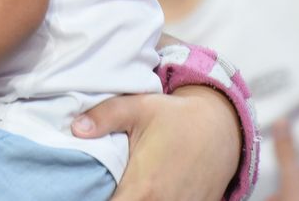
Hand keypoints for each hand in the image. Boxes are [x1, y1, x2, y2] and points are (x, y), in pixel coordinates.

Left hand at [72, 87, 240, 200]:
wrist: (222, 128)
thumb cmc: (177, 117)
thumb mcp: (139, 108)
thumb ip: (104, 117)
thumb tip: (76, 128)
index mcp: (143, 187)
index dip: (95, 200)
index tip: (88, 191)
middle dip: (113, 199)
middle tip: (102, 187)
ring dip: (130, 200)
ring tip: (123, 187)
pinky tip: (141, 191)